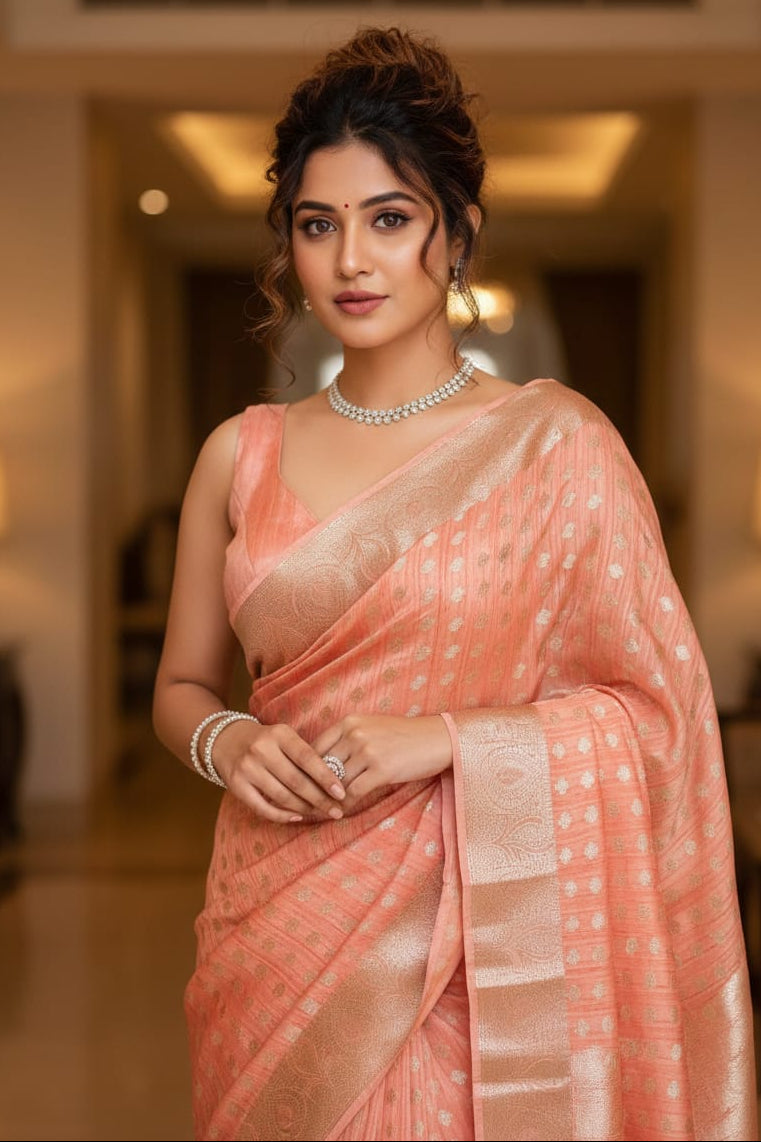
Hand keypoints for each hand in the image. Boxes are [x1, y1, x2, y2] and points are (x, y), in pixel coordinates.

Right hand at [209, 719, 346, 823]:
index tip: (341, 793)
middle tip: (336, 811)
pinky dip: (282, 816)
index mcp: (279, 734)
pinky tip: (297, 817)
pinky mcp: (236, 785)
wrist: (226, 740)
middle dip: (320, 799)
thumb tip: (333, 783)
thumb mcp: (284, 737)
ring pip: (282, 796)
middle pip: (296, 781)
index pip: (308, 758)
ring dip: (304, 808)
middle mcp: (262, 749)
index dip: (326, 777)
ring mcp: (248, 768)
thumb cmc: (266, 741)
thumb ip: (305, 755)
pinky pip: (263, 808)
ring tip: (319, 813)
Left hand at [311, 714, 452, 812]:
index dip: (305, 770)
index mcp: (349, 722)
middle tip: (305, 804)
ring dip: (328, 800)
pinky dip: (345, 805)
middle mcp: (355, 734)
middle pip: (322, 767)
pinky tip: (342, 812)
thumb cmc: (403, 736)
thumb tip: (320, 764)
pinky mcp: (381, 769)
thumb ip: (346, 741)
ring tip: (322, 811)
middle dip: (313, 788)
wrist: (437, 738)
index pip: (314, 749)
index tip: (300, 786)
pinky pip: (354, 793)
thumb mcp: (370, 728)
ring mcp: (368, 751)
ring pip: (336, 782)